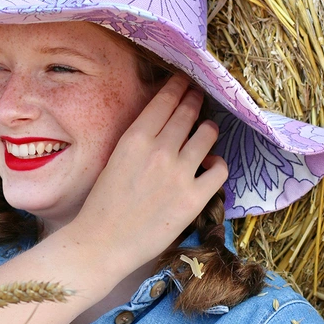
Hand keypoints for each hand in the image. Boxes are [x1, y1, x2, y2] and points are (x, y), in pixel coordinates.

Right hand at [68, 74, 227, 278]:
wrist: (103, 242)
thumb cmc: (103, 203)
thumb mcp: (116, 158)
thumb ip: (140, 139)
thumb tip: (164, 123)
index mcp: (136, 138)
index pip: (166, 100)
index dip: (179, 86)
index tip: (186, 81)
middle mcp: (160, 150)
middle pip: (188, 112)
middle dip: (195, 100)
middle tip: (199, 97)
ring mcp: (180, 173)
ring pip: (208, 135)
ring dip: (209, 130)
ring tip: (207, 131)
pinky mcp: (195, 198)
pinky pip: (220, 169)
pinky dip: (217, 164)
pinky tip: (209, 166)